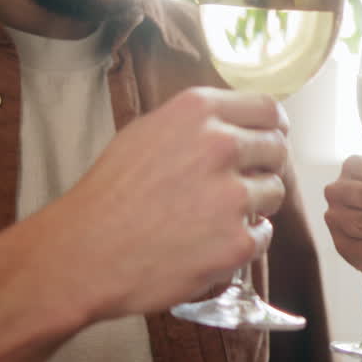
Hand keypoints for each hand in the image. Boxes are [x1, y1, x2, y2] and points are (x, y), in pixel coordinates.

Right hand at [56, 87, 289, 320]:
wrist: (85, 253)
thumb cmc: (109, 195)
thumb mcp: (146, 134)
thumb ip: (195, 125)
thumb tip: (237, 125)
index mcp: (197, 112)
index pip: (267, 108)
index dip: (274, 126)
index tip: (272, 137)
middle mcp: (220, 146)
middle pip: (277, 149)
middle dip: (264, 167)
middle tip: (240, 184)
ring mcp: (232, 196)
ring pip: (274, 193)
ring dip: (255, 206)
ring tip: (215, 218)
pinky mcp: (237, 241)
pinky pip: (263, 236)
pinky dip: (243, 242)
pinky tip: (210, 244)